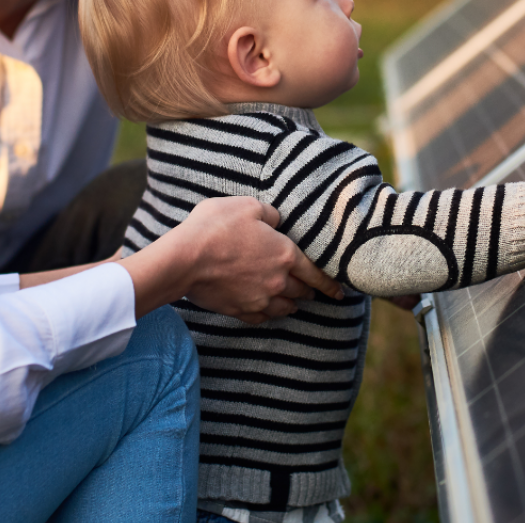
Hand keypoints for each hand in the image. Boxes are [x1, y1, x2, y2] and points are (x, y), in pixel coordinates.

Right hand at [120, 195, 343, 324]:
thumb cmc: (215, 228)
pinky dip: (268, 314)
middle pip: (303, 292)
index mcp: (285, 255)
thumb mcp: (247, 206)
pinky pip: (262, 318)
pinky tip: (265, 309)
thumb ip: (270, 214)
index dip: (330, 284)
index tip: (340, 292)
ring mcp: (259, 300)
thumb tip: (277, 221)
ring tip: (291, 301)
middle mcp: (278, 282)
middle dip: (309, 291)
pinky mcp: (240, 311)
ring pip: (286, 308)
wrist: (184, 260)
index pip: (316, 273)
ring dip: (291, 304)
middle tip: (312, 290)